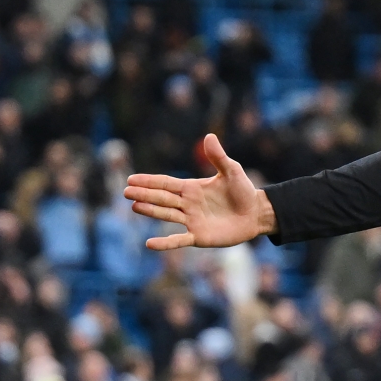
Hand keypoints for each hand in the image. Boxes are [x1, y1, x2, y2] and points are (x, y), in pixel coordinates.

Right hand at [125, 133, 273, 250]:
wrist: (255, 213)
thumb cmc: (243, 190)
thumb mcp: (232, 171)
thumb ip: (218, 157)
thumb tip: (209, 136)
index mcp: (192, 188)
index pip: (166, 183)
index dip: (149, 181)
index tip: (131, 179)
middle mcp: (187, 204)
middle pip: (162, 198)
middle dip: (144, 194)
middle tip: (126, 192)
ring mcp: (191, 220)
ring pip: (167, 215)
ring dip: (151, 211)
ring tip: (134, 206)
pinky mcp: (198, 236)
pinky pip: (179, 240)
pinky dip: (165, 243)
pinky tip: (150, 244)